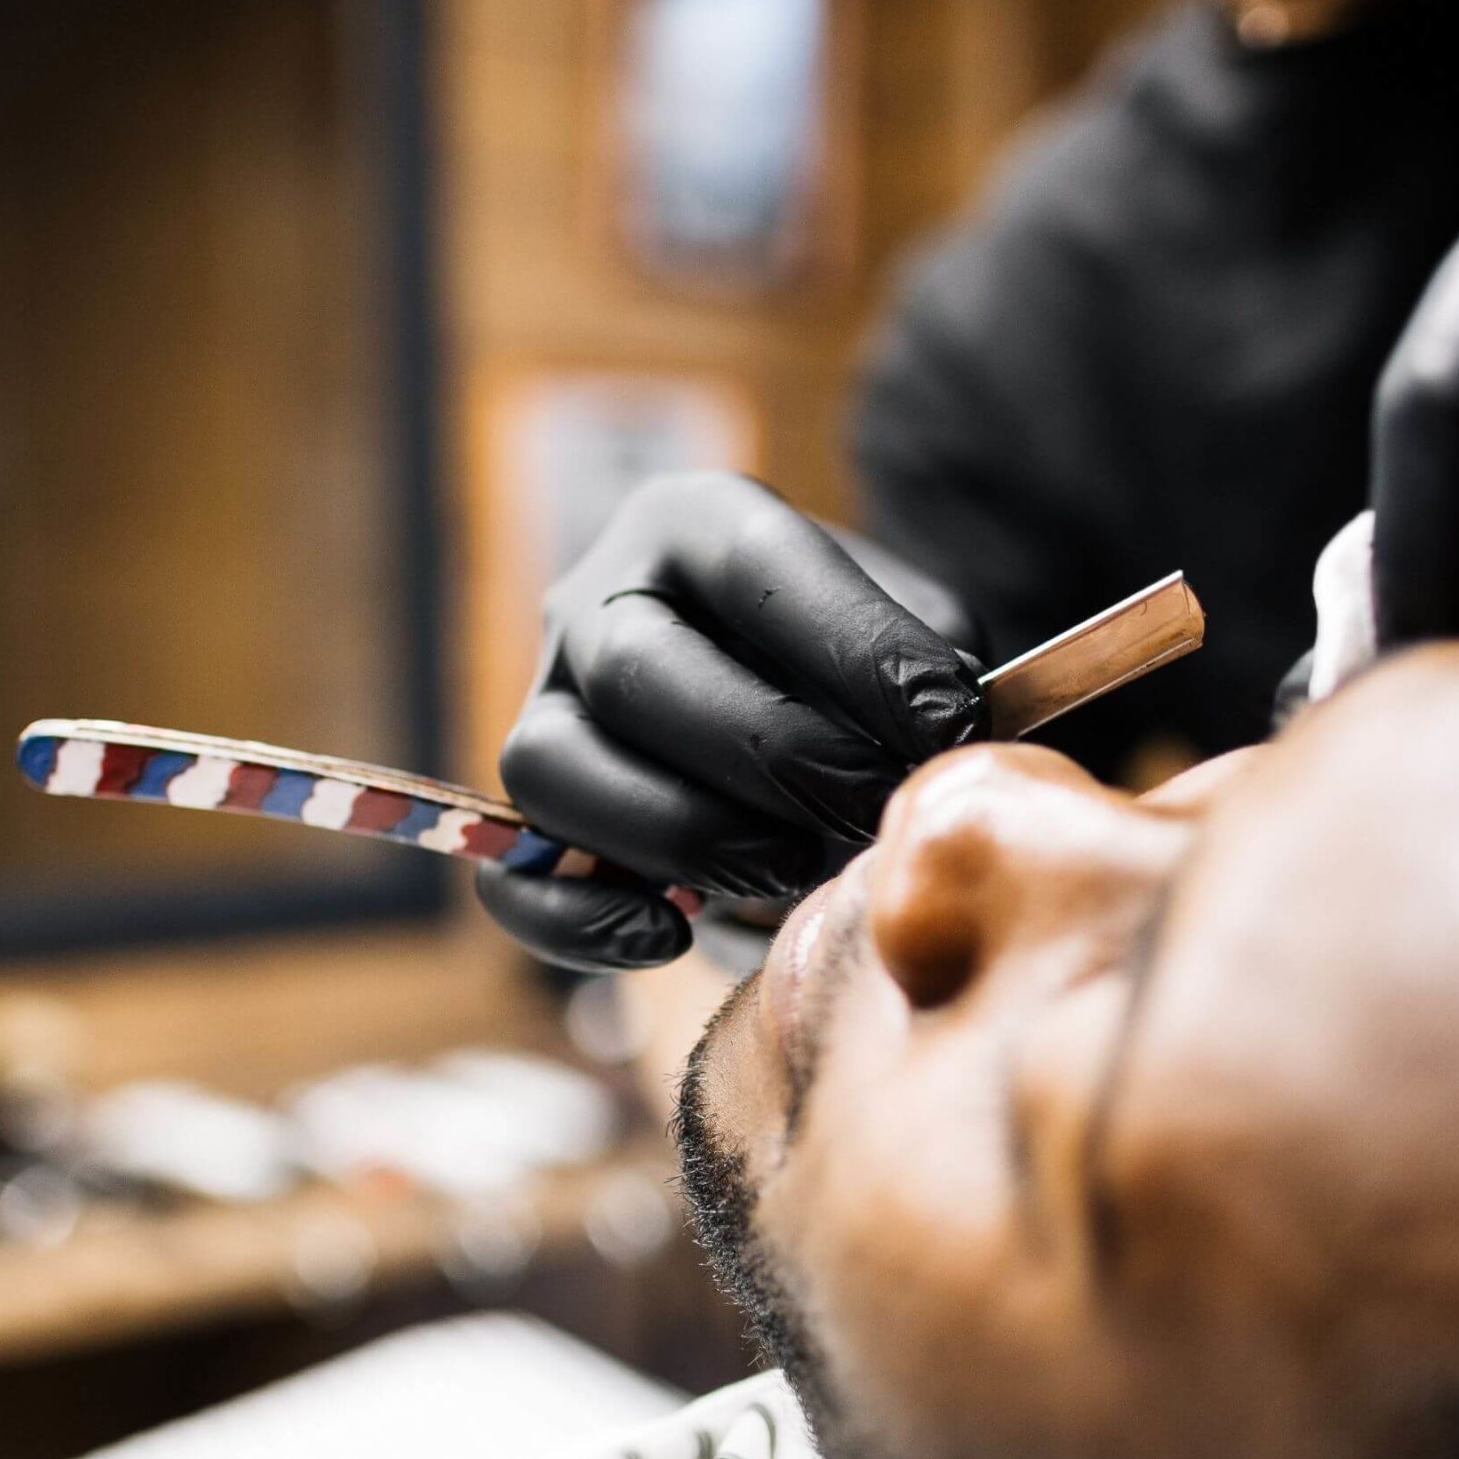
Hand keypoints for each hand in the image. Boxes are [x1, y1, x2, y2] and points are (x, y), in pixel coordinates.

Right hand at [479, 472, 984, 970]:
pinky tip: (674, 934)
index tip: (944, 722)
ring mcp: (543, 710)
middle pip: (636, 670)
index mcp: (690, 524)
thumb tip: (945, 734)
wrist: (784, 716)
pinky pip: (512, 881)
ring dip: (683, 834)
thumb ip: (929, 662)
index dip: (854, 646)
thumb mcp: (904, 623)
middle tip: (869, 805)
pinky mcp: (521, 820)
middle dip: (771, 753)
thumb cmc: (851, 668)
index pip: (754, 563)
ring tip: (792, 868)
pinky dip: (584, 920)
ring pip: (550, 770)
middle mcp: (593, 602)